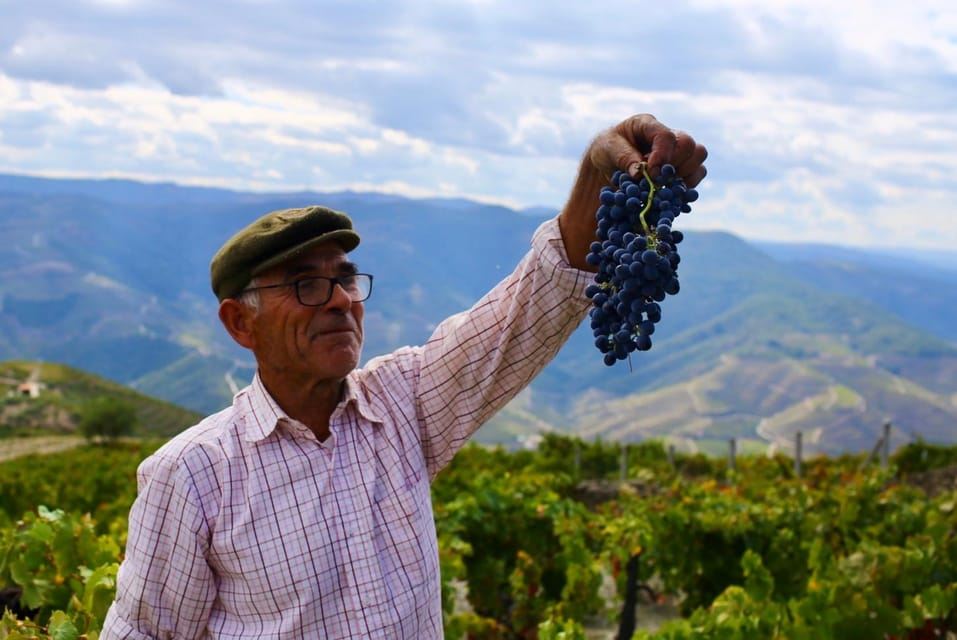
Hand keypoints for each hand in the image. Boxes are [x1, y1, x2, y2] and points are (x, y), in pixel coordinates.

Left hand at [558, 114, 706, 270]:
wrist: (608, 162)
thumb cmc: (607, 150)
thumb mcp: (608, 150)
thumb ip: (624, 158)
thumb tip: (640, 173)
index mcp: (647, 125)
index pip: (665, 136)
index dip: (662, 156)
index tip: (652, 174)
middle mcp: (667, 134)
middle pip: (688, 145)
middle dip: (675, 166)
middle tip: (657, 180)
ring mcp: (677, 149)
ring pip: (698, 155)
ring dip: (685, 174)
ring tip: (665, 185)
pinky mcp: (682, 166)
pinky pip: (698, 172)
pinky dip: (688, 185)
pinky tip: (671, 192)